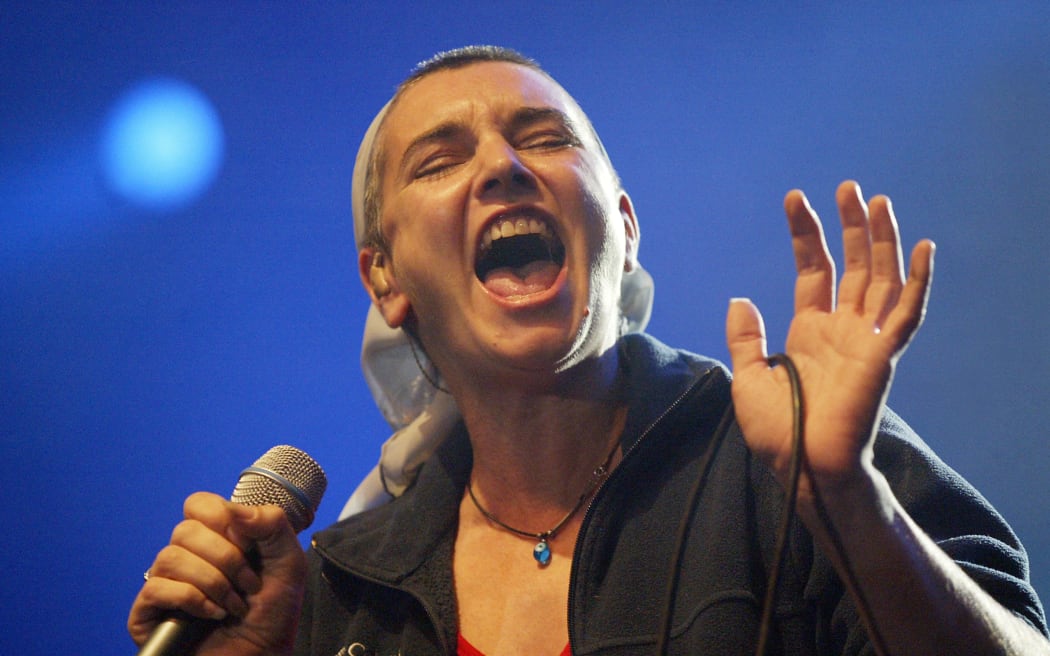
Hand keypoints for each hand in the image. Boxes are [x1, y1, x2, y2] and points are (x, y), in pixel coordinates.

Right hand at [128, 492, 305, 655]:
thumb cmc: (274, 615)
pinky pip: (156, 588)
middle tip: (248, 584)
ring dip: (213, 582)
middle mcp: (187, 557)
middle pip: (186, 529)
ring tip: (233, 605)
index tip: (249, 546)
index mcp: (216, 539)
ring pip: (170, 557)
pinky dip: (192, 600)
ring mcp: (166, 584)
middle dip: (226, 558)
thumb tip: (234, 508)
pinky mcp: (148, 612)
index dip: (224, 520)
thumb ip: (272, 525)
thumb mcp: (288, 562)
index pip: (199, 504)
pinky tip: (212, 614)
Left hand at [726, 180, 933, 496]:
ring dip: (882, 240)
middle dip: (850, 226)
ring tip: (878, 201)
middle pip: (852, 265)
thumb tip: (739, 299)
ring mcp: (865, 339)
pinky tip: (923, 248)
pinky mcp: (884, 355)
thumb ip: (746, 338)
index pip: (813, 270)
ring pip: (881, 278)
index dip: (806, 235)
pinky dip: (918, 281)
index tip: (794, 200)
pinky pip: (907, 313)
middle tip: (848, 188)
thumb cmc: (777, 430)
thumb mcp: (747, 376)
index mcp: (810, 331)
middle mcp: (841, 329)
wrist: (801, 466)